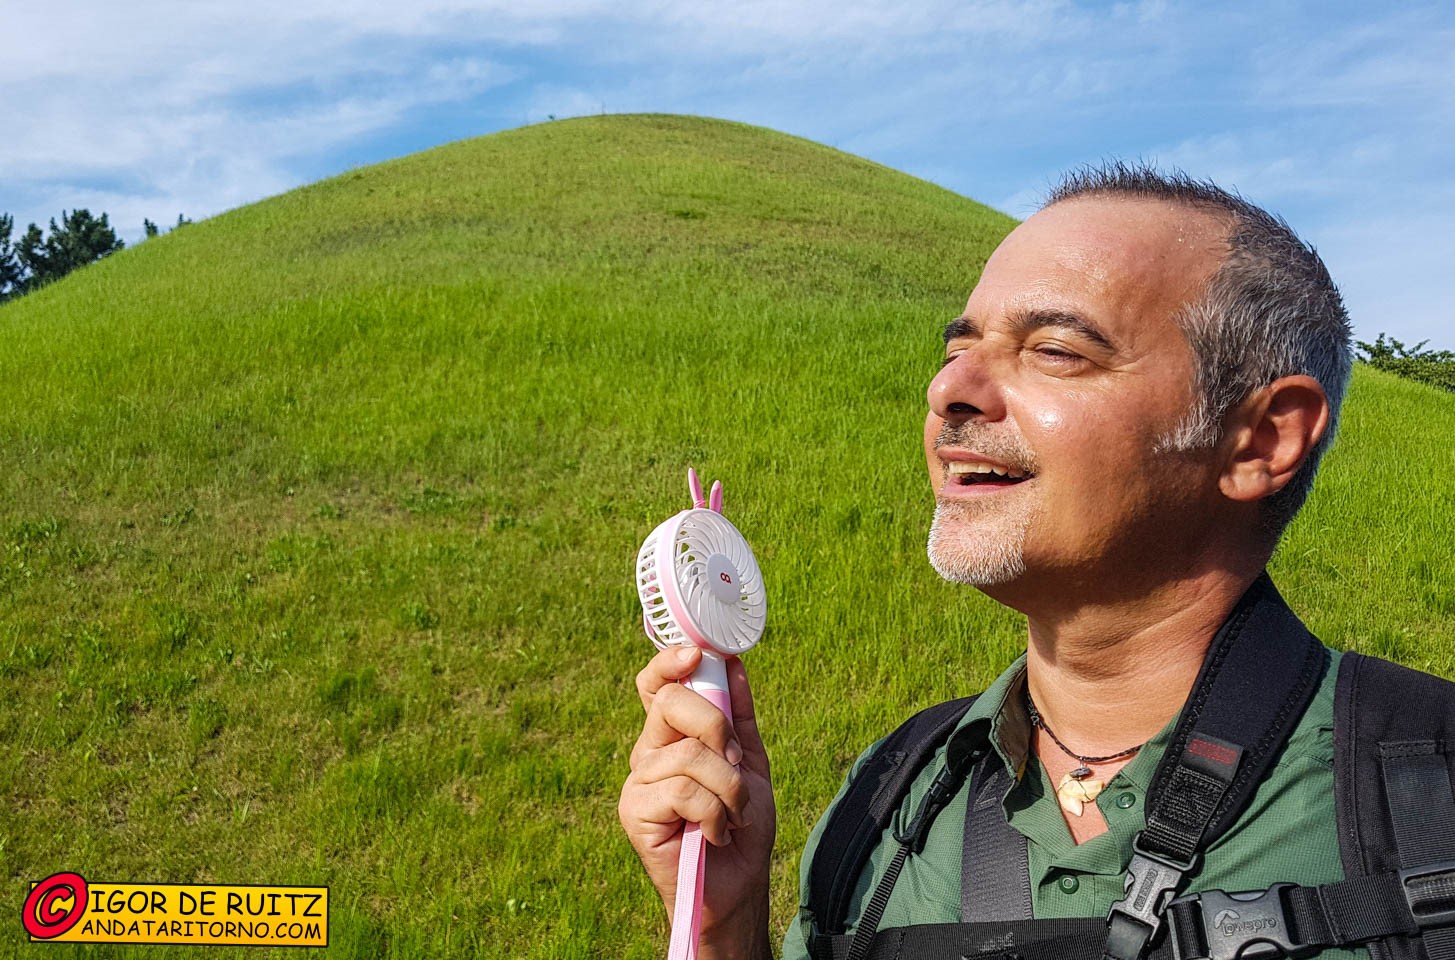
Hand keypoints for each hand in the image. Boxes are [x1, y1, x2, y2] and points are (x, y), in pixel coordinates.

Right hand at [619, 645, 775, 958]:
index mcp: (671, 736)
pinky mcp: (634, 812)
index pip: (655, 685)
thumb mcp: (749, 762)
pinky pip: (683, 791)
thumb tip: (734, 663)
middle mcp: (648, 753)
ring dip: (729, 788)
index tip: (698, 654)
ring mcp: (638, 782)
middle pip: (669, 703)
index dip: (669, 662)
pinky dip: (714, 813)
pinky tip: (715, 832)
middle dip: (716, 726)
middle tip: (735, 762)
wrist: (738, 885)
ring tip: (733, 815)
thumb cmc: (741, 825)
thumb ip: (739, 715)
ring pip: (689, 755)